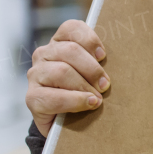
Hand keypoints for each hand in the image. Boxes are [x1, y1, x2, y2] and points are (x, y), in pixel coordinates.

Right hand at [26, 20, 109, 136]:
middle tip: (105, 85)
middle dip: (92, 69)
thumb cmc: (84, 93)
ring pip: (61, 71)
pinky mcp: (32, 98)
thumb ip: (99, 63)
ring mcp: (35, 75)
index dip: (90, 39)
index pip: (71, 28)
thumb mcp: (93, 74)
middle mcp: (44, 55)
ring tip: (97, 98)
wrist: (65, 124)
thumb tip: (120, 61)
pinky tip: (88, 103)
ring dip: (84, 86)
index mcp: (59, 43)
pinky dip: (74, 100)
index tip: (103, 56)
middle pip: (70, 50)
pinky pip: (53, 97)